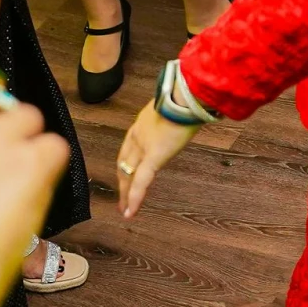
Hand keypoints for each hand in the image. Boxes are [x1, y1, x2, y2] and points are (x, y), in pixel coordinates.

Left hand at [117, 102, 197, 218]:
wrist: (186, 95)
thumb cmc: (185, 98)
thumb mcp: (174, 108)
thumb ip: (174, 117)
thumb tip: (185, 119)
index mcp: (142, 124)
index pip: (129, 150)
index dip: (126, 164)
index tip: (124, 176)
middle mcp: (138, 136)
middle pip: (124, 164)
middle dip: (122, 183)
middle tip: (121, 200)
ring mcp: (143, 146)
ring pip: (129, 174)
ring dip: (126, 193)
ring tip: (125, 209)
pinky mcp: (153, 157)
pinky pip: (141, 181)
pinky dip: (135, 198)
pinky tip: (131, 211)